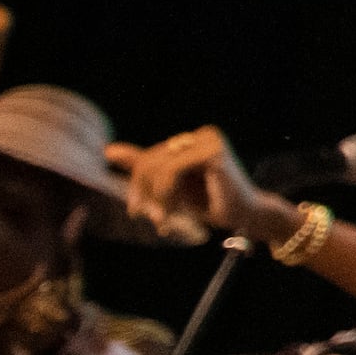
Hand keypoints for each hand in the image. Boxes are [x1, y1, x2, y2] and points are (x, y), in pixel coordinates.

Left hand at [105, 129, 290, 251]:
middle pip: (150, 161)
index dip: (137, 185)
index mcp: (193, 139)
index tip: (137, 212)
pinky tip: (174, 213)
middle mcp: (203, 134)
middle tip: (151, 219)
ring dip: (156, 199)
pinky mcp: (214, 153)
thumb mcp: (171, 187)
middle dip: (144, 193)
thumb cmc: (211, 203)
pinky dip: (166, 196)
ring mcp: (210, 140)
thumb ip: (144, 167)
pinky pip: (171, 171)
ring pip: (158, 167)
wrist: (246, 216)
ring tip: (164, 220)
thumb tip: (108, 150)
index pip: (149, 157)